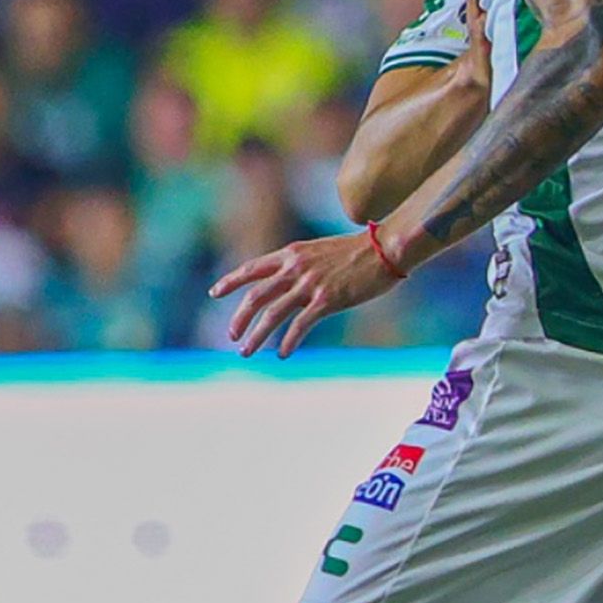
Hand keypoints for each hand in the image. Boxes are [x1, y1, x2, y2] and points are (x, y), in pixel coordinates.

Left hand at [213, 229, 400, 358]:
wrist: (387, 249)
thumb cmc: (362, 250)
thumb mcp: (323, 250)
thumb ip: (304, 264)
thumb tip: (294, 280)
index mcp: (292, 253)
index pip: (252, 268)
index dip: (231, 281)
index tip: (215, 293)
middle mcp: (296, 268)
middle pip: (256, 296)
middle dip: (240, 318)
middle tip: (232, 336)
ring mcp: (310, 285)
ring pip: (272, 314)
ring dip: (257, 336)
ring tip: (246, 352)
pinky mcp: (327, 300)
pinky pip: (300, 325)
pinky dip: (289, 341)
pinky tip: (283, 354)